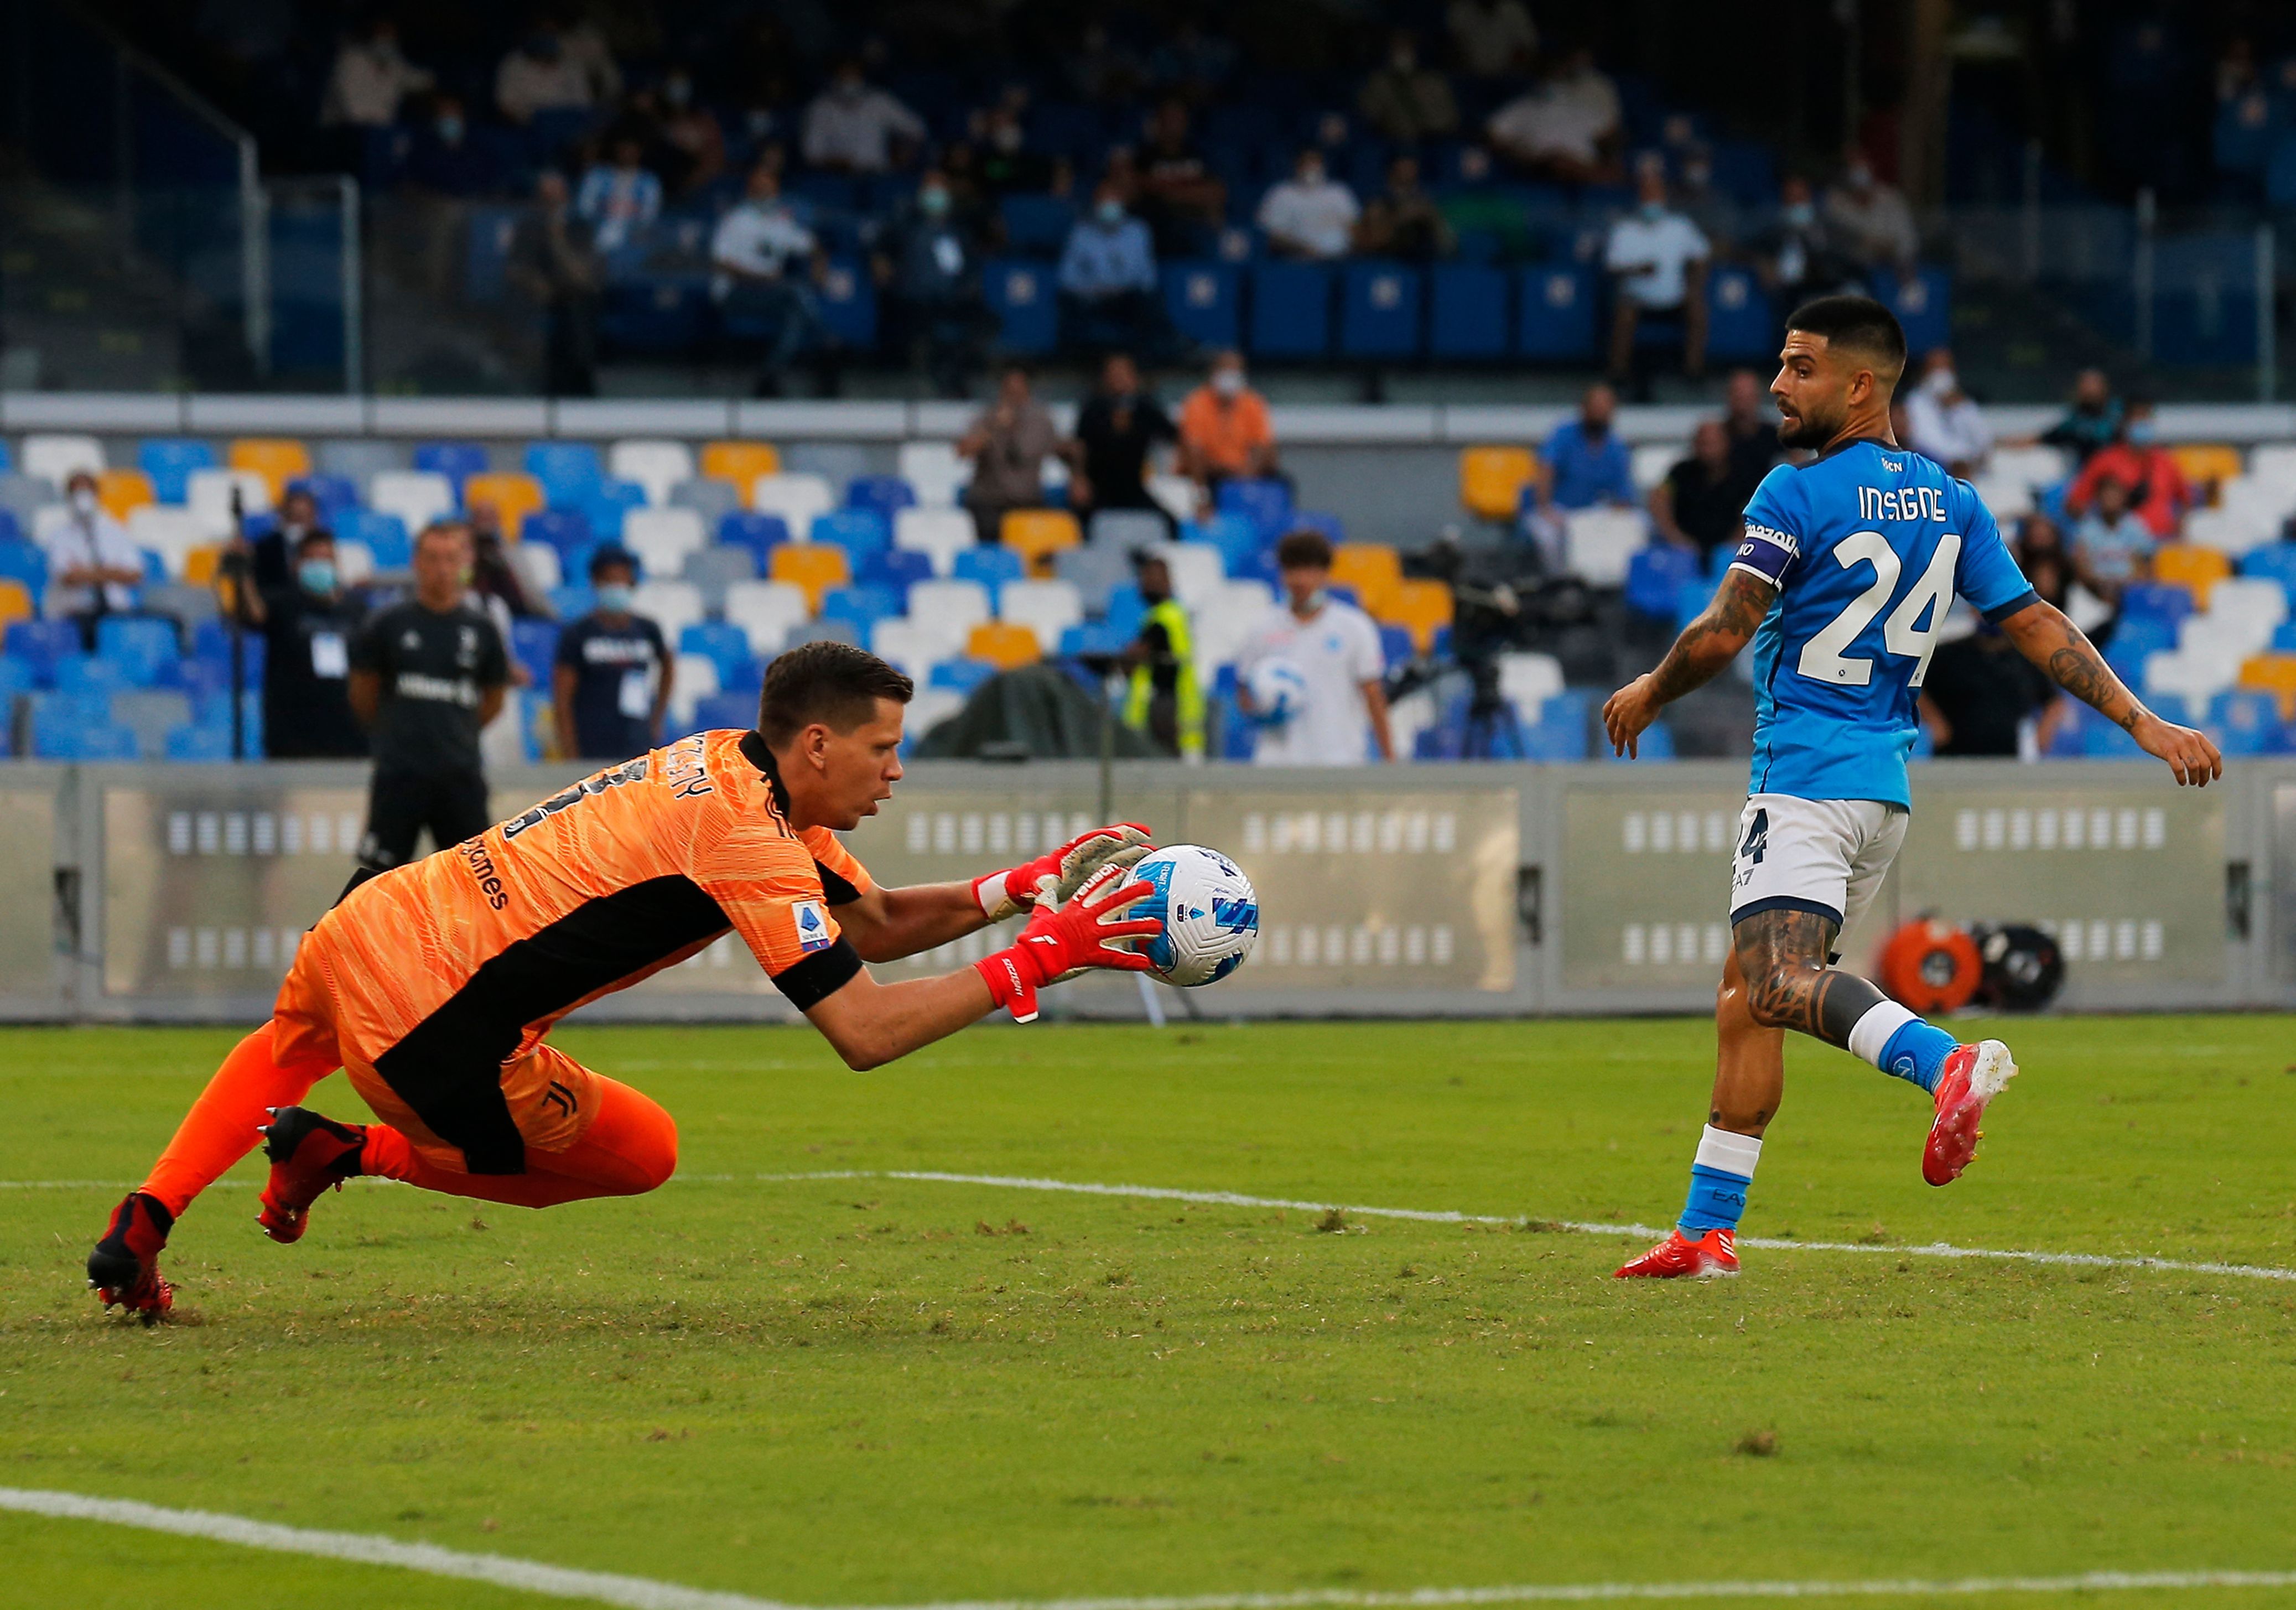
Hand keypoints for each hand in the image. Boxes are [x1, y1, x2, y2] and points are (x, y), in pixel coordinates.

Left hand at [972, 822, 1152, 920]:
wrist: (1030, 887)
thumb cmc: (1033, 884)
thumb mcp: (1038, 885)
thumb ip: (1043, 888)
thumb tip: (1043, 889)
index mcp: (1070, 854)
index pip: (1092, 841)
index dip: (1109, 836)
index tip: (1124, 835)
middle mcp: (1083, 855)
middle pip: (1109, 842)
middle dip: (1128, 837)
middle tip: (1148, 836)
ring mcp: (1089, 863)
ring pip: (1115, 854)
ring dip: (1132, 852)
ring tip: (1152, 853)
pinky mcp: (1093, 873)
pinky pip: (1113, 867)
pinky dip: (1127, 866)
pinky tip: (1142, 870)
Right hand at [975, 863, 1159, 1022]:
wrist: (1032, 956)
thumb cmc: (1034, 937)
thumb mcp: (1040, 914)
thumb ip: (1046, 901)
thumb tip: (1042, 888)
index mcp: (1075, 908)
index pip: (1093, 888)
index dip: (1107, 878)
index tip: (1120, 869)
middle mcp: (1087, 919)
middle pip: (1115, 903)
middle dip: (1134, 894)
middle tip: (1151, 887)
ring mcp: (1091, 937)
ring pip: (1122, 930)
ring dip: (1141, 927)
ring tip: (1158, 926)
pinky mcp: (1092, 955)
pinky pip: (1116, 959)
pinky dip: (1131, 962)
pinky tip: (1146, 963)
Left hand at [1602, 675, 1660, 757]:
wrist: (1652, 691)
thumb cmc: (1651, 684)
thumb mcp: (1641, 681)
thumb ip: (1639, 682)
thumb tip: (1643, 679)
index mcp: (1617, 698)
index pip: (1607, 711)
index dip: (1607, 719)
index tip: (1606, 723)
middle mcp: (1617, 711)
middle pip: (1611, 726)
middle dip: (1611, 734)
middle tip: (1613, 741)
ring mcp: (1623, 721)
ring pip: (1618, 737)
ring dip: (1618, 746)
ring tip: (1618, 754)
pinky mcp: (1631, 728)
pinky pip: (1631, 742)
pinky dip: (1631, 750)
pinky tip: (1632, 756)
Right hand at [2133, 713, 2222, 786]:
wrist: (2145, 725)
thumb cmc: (2164, 733)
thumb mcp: (2184, 736)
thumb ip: (2194, 746)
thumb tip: (2203, 763)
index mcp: (2198, 737)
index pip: (2215, 755)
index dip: (2217, 768)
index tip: (2215, 778)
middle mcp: (2191, 740)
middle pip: (2206, 764)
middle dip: (2205, 777)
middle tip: (2201, 784)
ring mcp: (2180, 745)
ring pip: (2194, 767)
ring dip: (2195, 778)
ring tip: (2191, 783)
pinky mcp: (2168, 750)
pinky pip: (2179, 768)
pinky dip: (2182, 778)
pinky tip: (2181, 782)